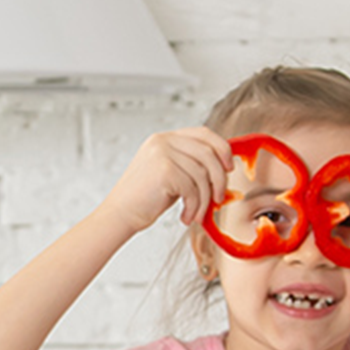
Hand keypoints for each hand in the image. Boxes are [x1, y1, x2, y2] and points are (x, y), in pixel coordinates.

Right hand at [96, 129, 231, 233]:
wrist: (120, 214)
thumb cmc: (145, 198)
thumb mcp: (170, 173)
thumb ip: (191, 164)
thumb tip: (223, 168)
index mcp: (165, 138)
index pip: (204, 133)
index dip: (222, 149)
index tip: (229, 167)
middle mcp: (163, 141)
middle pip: (209, 153)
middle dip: (219, 179)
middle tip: (219, 198)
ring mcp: (163, 153)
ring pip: (202, 175)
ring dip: (205, 200)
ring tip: (196, 214)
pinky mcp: (164, 171)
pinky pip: (193, 189)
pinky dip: (194, 207)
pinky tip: (186, 216)